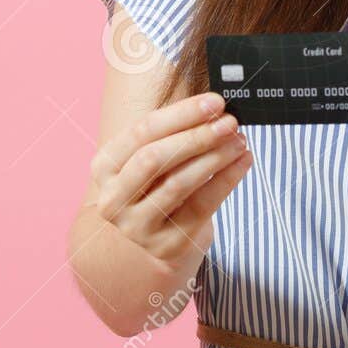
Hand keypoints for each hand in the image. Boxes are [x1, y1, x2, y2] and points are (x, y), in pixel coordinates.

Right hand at [88, 91, 251, 273]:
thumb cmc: (157, 185)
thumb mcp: (152, 158)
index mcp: (104, 167)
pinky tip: (243, 161)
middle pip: (155, 158)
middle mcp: (113, 198)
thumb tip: (213, 106)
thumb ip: (174, 133)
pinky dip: (227, 180)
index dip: (181, 114)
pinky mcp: (167, 245)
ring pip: (178, 184)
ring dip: (215, 157)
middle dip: (197, 136)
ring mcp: (137, 227)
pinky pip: (202, 207)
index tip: (214, 102)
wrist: (155, 240)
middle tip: (229, 122)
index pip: (142, 132)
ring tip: (239, 140)